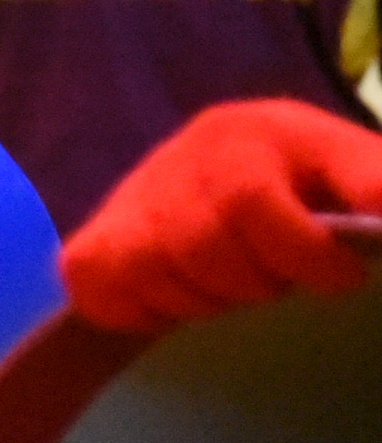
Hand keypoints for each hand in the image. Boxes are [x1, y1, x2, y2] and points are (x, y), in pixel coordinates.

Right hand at [61, 99, 381, 332]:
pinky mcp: (90, 245)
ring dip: (206, 300)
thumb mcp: (343, 169)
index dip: (304, 252)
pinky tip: (176, 295)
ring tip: (227, 287)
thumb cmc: (294, 187)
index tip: (344, 279)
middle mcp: (183, 155)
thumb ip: (372, 183)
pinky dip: (147, 310)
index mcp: (250, 132)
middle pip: (210, 237)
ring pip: (161, 269)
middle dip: (257, 280)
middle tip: (275, 283)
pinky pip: (108, 290)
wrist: (202, 184)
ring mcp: (130, 199)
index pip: (257, 197)